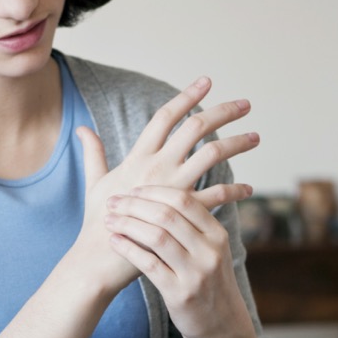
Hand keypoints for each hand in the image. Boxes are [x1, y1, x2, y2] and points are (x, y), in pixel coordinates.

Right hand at [71, 76, 259, 294]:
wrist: (102, 256)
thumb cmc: (96, 220)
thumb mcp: (94, 181)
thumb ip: (93, 152)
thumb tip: (82, 129)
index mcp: (139, 156)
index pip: (165, 116)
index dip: (186, 96)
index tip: (206, 82)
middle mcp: (158, 165)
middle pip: (195, 127)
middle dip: (222, 112)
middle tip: (245, 104)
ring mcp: (172, 187)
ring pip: (212, 154)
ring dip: (237, 143)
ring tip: (255, 137)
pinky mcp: (183, 212)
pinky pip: (216, 195)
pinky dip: (235, 190)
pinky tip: (247, 188)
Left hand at [104, 185, 262, 337]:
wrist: (221, 325)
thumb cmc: (209, 282)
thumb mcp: (213, 251)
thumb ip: (195, 226)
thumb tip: (163, 195)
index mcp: (217, 234)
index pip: (184, 200)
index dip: (154, 192)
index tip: (132, 189)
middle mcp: (210, 251)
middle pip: (167, 215)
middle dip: (135, 205)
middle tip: (113, 201)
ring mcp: (196, 273)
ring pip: (156, 237)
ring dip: (127, 224)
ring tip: (109, 220)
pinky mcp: (179, 293)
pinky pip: (148, 264)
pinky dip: (128, 249)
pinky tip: (114, 241)